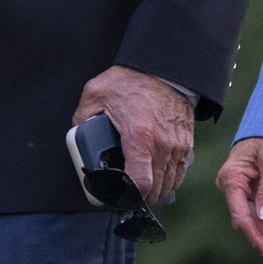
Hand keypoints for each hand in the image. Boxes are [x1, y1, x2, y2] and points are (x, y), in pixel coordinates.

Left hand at [72, 66, 193, 204]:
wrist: (164, 66)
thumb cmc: (132, 79)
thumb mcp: (96, 93)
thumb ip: (82, 118)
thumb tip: (76, 135)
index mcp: (140, 137)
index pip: (141, 184)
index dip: (129, 196)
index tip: (119, 196)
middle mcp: (163, 145)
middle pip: (156, 189)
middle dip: (140, 197)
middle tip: (126, 193)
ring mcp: (177, 144)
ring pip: (170, 183)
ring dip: (156, 190)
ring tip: (142, 188)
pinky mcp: (186, 141)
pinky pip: (180, 171)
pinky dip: (170, 179)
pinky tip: (159, 178)